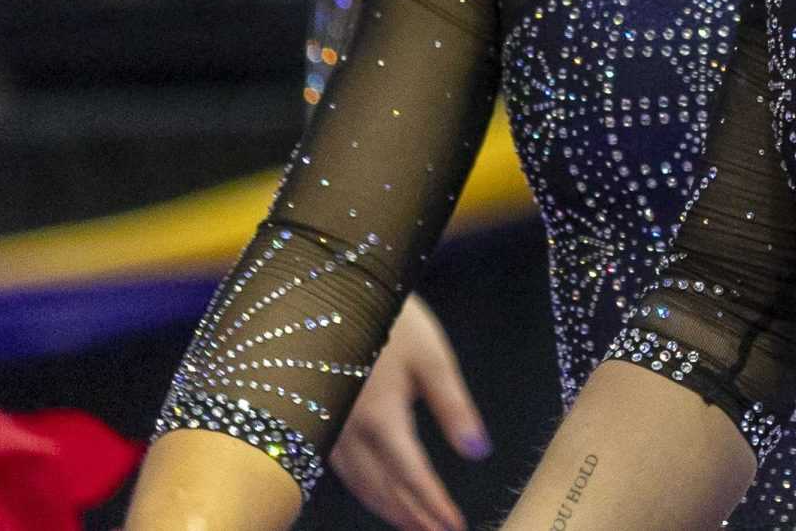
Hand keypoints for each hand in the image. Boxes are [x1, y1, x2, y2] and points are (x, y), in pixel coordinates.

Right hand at [330, 295, 491, 530]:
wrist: (335, 289)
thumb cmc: (391, 317)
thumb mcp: (432, 357)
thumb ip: (454, 408)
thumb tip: (478, 451)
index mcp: (381, 418)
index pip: (412, 477)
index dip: (434, 505)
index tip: (455, 525)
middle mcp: (349, 433)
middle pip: (384, 490)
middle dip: (414, 517)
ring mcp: (329, 430)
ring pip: (360, 485)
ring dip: (389, 509)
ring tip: (416, 525)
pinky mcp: (318, 421)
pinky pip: (343, 469)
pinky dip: (365, 489)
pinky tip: (378, 494)